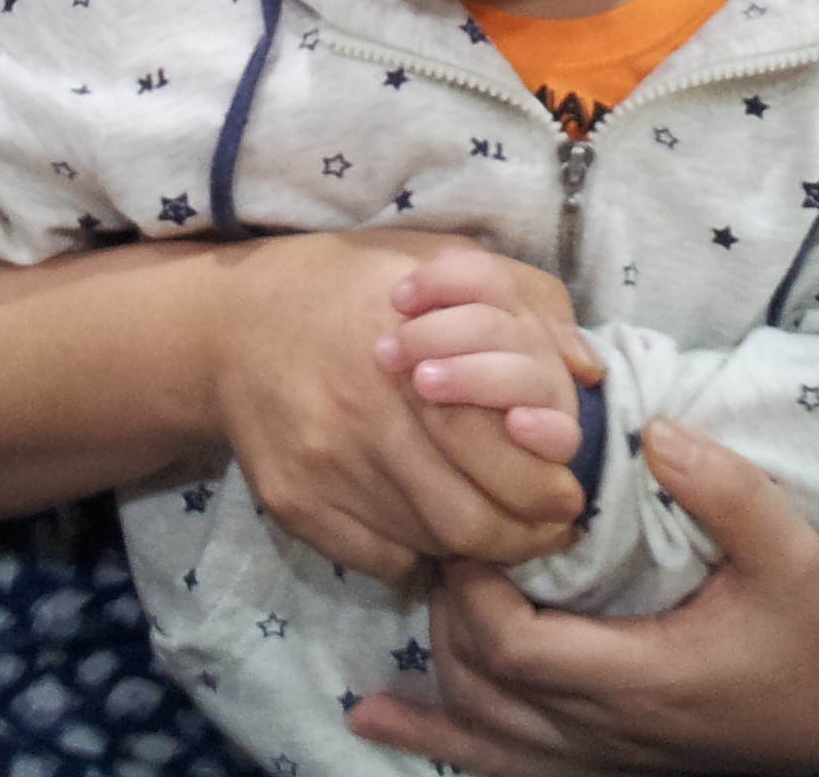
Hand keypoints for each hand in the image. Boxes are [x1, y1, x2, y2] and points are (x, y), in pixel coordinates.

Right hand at [208, 232, 589, 583]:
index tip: (568, 489)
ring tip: (498, 526)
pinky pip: (381, 559)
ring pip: (431, 545)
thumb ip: (524, 302)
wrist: (230, 325)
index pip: (504, 452)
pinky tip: (427, 522)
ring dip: (477, 548)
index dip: (549, 486)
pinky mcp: (293, 505)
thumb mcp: (441, 259)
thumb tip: (587, 372)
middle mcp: (365, 416)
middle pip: (472, 518)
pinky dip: (417, 553)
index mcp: (412, 354)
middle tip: (548, 526)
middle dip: (527, 535)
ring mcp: (324, 468)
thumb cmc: (352, 286)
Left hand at [347, 419, 818, 775]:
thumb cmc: (814, 628)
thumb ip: (733, 494)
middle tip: (447, 534)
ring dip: (435, 667)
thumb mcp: (795, 556)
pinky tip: (373, 718)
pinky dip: (434, 737)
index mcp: (641, 679)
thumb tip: (658, 432)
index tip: (472, 526)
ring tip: (416, 594)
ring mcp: (598, 751)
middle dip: (450, 612)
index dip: (477, 593)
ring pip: (479, 730)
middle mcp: (606, 728)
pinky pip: (498, 764)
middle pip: (481, 686)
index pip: (518, 651)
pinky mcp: (598, 755)